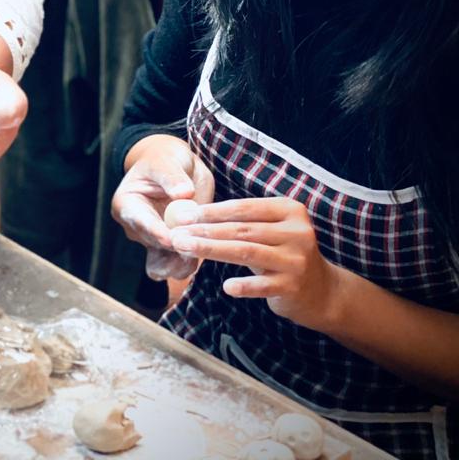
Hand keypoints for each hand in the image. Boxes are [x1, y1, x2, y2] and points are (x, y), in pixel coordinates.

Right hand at [111, 134, 214, 280]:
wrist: (177, 168)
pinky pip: (175, 264)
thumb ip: (172, 177)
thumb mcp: (167, 161)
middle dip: (173, 247)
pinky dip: (188, 264)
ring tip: (198, 257)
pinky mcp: (170, 247)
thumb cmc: (166, 160)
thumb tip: (183, 193)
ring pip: (163, 262)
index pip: (139, 221)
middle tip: (195, 247)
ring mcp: (153, 239)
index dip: (155, 231)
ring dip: (180, 262)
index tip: (170, 238)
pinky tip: (201, 257)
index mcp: (126, 203)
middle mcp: (136, 226)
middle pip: (153, 245)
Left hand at [167, 197, 344, 329]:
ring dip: (212, 250)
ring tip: (185, 248)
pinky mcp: (294, 286)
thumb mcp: (271, 232)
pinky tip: (226, 287)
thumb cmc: (283, 254)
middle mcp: (297, 232)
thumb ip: (242, 222)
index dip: (213, 210)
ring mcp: (297, 260)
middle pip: (242, 230)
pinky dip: (244, 285)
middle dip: (205, 230)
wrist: (323, 292)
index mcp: (290, 211)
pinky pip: (262, 285)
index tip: (185, 214)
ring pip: (247, 252)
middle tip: (176, 233)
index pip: (246, 207)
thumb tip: (192, 214)